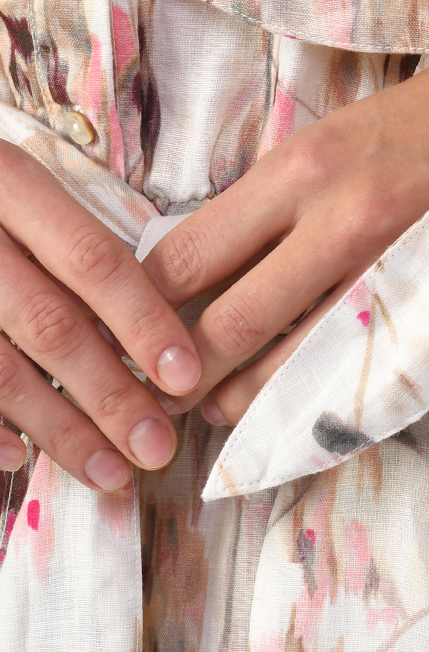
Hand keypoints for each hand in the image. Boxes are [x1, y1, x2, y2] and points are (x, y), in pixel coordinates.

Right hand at [0, 145, 201, 488]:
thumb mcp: (16, 190)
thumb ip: (71, 244)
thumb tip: (151, 330)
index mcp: (7, 179)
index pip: (92, 259)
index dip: (144, 321)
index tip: (186, 376)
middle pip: (50, 323)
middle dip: (110, 395)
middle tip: (157, 447)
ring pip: (0, 369)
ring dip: (59, 429)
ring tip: (108, 472)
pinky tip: (17, 459)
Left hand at [142, 50, 428, 426]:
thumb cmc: (419, 123)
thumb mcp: (324, 140)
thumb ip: (261, 204)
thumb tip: (186, 267)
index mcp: (300, 169)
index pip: (186, 257)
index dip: (138, 308)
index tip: (113, 331)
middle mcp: (339, 221)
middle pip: (223, 325)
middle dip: (172, 373)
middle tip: (143, 396)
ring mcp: (389, 272)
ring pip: (282, 364)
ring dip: (231, 397)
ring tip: (205, 407)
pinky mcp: (427, 306)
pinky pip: (345, 369)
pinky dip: (298, 396)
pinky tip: (274, 404)